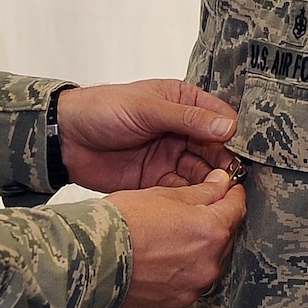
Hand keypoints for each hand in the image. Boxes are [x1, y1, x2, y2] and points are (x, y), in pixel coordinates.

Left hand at [58, 80, 239, 191]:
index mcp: (183, 103)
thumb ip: (187, 118)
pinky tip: (199, 204)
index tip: (242, 153)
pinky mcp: (157, 181)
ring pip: (202, 173)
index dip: (232, 136)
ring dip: (211, 183)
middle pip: (215, 149)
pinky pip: (182, 191)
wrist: (65, 138)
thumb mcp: (146, 108)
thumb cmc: (102, 109)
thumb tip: (228, 127)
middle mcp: (181, 130)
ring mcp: (170, 156)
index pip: (219, 119)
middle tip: (233, 179)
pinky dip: (192, 198)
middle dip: (225, 164)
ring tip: (219, 194)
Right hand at [109, 169, 246, 307]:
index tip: (226, 188)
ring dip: (199, 248)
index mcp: (211, 232)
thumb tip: (220, 185)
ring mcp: (193, 287)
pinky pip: (188, 282)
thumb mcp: (163, 195)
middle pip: (225, 237)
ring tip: (169, 237)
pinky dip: (181, 270)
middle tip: (192, 211)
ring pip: (208, 261)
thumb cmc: (121, 224)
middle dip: (213, 222)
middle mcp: (209, 264)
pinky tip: (161, 258)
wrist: (90, 259)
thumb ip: (201, 192)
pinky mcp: (176, 303)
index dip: (232, 193)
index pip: (237, 207)